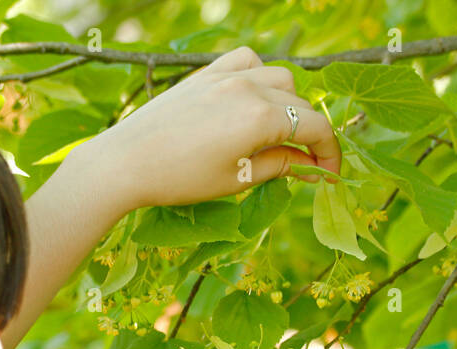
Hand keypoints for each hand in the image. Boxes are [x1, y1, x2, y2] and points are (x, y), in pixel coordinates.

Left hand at [73, 46, 340, 212]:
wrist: (125, 163)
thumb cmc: (180, 179)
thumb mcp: (236, 179)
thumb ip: (279, 166)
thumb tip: (309, 165)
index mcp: (260, 117)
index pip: (315, 127)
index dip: (330, 153)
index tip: (331, 175)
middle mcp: (248, 87)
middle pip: (301, 102)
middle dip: (310, 132)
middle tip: (306, 163)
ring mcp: (225, 75)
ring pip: (278, 77)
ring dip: (287, 103)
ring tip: (277, 132)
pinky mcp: (205, 74)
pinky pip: (246, 60)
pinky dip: (258, 76)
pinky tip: (251, 99)